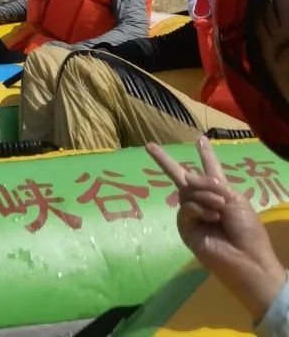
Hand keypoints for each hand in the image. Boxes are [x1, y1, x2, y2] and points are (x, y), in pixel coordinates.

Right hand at [147, 138, 286, 320]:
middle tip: (149, 146)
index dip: (206, 154)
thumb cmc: (247, 229)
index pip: (211, 169)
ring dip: (206, 196)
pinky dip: (200, 208)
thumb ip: (211, 184)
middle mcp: (203, 200)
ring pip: (188, 191)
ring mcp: (192, 213)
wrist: (245, 258)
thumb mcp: (235, 199)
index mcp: (221, 192)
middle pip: (182, 177)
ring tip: (220, 210)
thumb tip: (185, 177)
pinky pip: (186, 207)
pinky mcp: (185, 226)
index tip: (200, 139)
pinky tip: (212, 216)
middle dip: (165, 161)